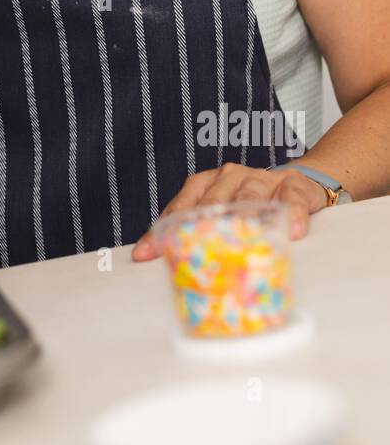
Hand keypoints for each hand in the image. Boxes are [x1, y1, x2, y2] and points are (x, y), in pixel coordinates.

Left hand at [131, 162, 328, 261]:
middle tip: (193, 251)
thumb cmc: (252, 205)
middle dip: (200, 229)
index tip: (145, 255)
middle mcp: (231, 177)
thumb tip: (163, 267)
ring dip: (246, 218)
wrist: (299, 184)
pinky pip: (291, 200)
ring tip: (241, 239)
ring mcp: (262, 179)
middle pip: (213, 201)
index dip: (162, 230)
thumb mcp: (222, 215)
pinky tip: (292, 232)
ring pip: (250, 197)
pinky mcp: (293, 186)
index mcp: (208, 183)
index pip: (181, 206)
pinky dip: (291, 215)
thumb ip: (195, 234)